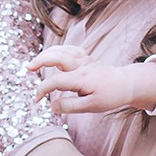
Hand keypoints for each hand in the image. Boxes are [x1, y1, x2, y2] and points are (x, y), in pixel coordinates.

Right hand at [27, 45, 155, 115]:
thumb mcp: (91, 107)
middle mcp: (81, 66)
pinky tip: (52, 54)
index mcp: (82, 78)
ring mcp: (84, 60)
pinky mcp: (86, 58)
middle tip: (28, 68)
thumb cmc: (110, 96)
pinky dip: (59, 49)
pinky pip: (70, 49)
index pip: (56, 81)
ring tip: (35, 62)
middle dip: (40, 61)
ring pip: (62, 50)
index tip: (36, 99)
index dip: (43, 89)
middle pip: (57, 57)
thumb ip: (70, 106)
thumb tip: (52, 106)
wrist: (127, 84)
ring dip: (47, 54)